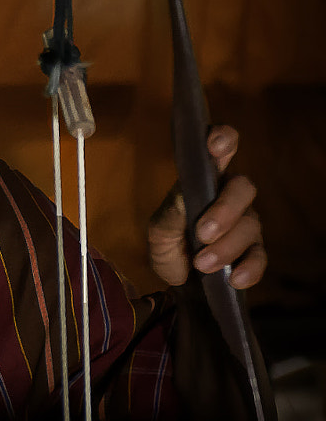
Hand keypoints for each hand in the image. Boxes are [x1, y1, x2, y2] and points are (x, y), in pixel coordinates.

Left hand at [147, 126, 265, 288]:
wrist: (178, 280)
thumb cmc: (169, 245)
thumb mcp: (160, 231)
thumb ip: (172, 213)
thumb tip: (185, 197)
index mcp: (205, 181)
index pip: (221, 149)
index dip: (223, 139)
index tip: (216, 144)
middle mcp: (229, 197)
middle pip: (243, 188)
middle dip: (225, 210)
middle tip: (202, 233)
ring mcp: (245, 223)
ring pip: (250, 225)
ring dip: (226, 246)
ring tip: (202, 263)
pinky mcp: (253, 251)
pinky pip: (260, 256)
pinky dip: (249, 268)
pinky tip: (234, 278)